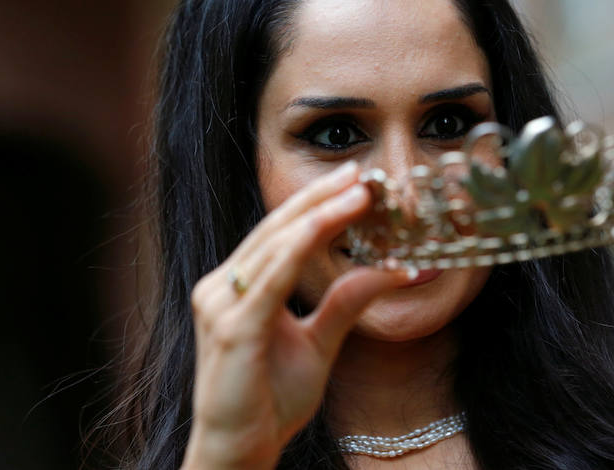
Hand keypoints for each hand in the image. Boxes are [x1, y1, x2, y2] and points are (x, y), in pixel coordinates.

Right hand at [182, 162, 409, 469]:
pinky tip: (330, 225)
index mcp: (238, 287)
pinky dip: (303, 248)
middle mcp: (222, 287)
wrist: (239, 449)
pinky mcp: (232, 327)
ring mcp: (221, 304)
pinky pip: (272, 278)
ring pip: (276, 245)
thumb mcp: (320, 342)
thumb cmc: (270, 399)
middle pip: (277, 229)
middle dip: (320, 197)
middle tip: (358, 172)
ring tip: (356, 192)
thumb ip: (348, 302)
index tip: (354, 180)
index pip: (281, 234)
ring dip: (319, 214)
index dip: (316, 203)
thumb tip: (393, 269)